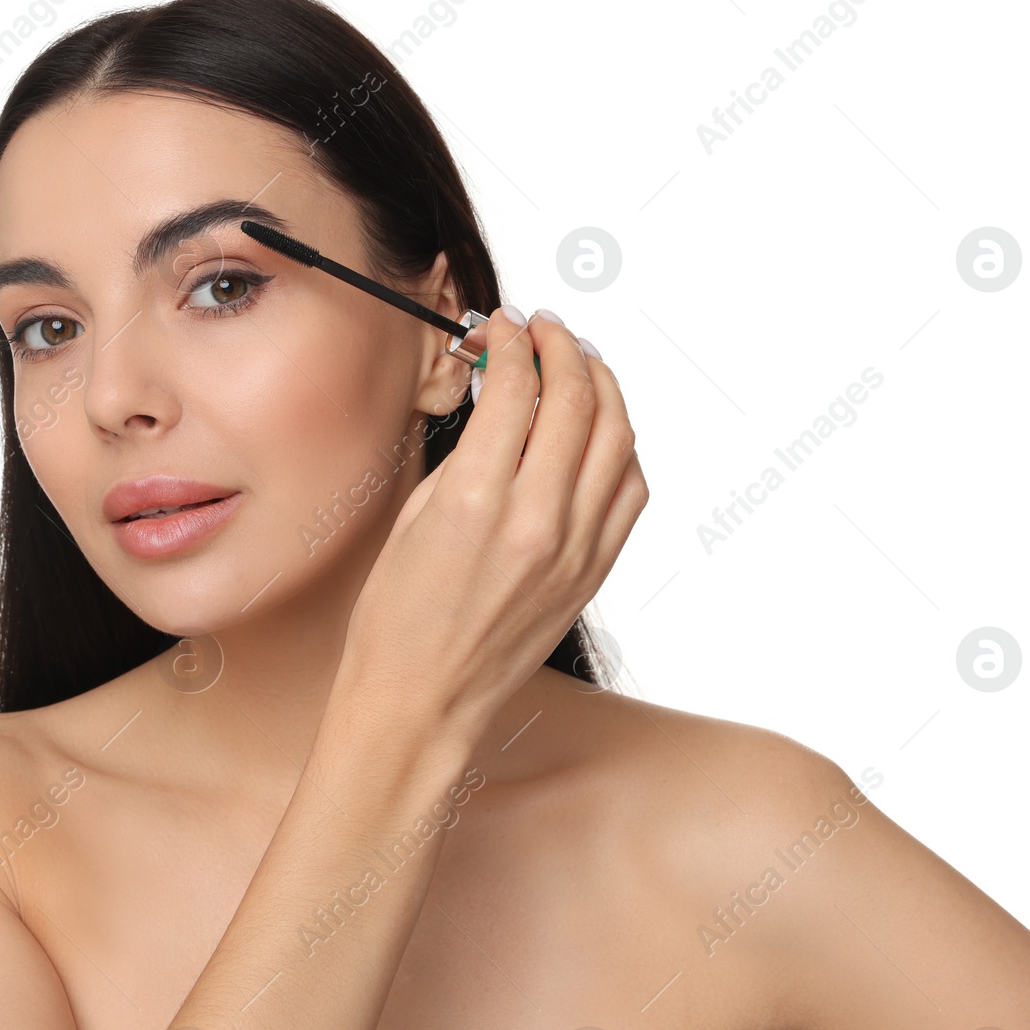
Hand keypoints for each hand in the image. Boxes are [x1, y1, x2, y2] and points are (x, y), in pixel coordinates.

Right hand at [334, 304, 647, 746]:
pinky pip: (630, 490)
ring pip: (618, 437)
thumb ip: (469, 453)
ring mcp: (576, 548)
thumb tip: (502, 400)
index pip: (517, 386)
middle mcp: (538, 520)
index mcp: (478, 500)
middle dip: (563, 348)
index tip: (503, 327)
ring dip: (603, 386)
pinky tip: (599, 432)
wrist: (420, 701)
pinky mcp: (594, 573)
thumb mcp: (416, 516)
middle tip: (544, 331)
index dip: (512, 341)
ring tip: (580, 365)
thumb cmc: (399, 618)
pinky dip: (621, 447)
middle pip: (577, 399)